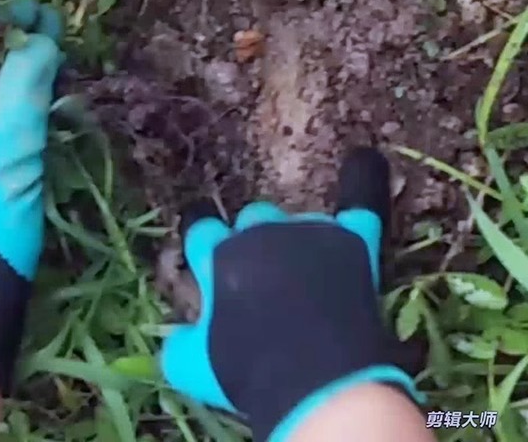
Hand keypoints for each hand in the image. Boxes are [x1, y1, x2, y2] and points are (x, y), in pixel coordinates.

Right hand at [160, 148, 419, 441]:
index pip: (201, 228)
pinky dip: (363, 185)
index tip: (208, 244)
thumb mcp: (196, 367)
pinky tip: (366, 162)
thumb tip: (180, 337)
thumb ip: (182, 343)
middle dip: (255, 240)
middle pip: (252, 217)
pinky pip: (358, 207)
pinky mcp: (349, 242)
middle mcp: (258, 232)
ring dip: (297, 239)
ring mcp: (305, 233)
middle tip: (265, 281)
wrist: (317, 385)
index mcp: (218, 254)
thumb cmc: (249, 373)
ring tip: (308, 277)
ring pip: (296, 219)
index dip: (204, 236)